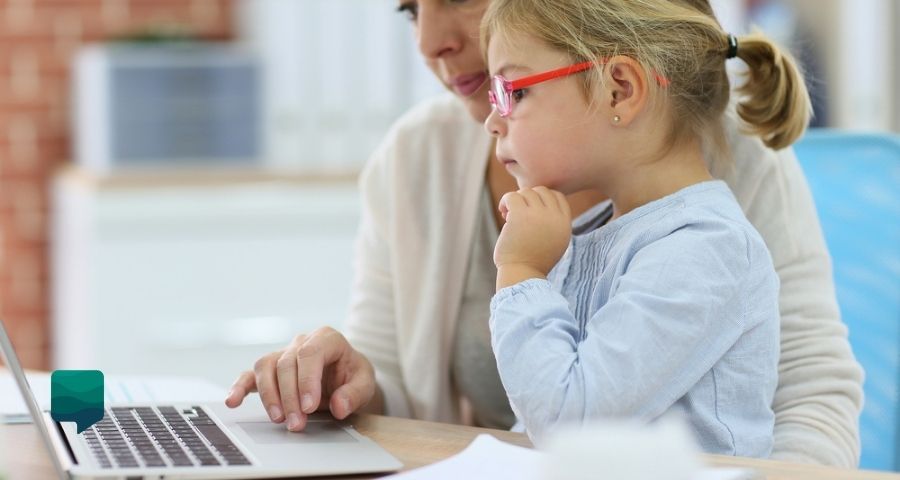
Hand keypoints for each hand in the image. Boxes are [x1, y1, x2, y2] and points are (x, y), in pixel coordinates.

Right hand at [225, 327, 376, 431]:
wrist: (344, 378)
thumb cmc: (353, 376)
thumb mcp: (365, 383)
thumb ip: (355, 393)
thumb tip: (339, 406)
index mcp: (327, 338)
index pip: (310, 353)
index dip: (307, 380)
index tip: (309, 407)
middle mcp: (301, 342)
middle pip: (287, 364)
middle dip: (290, 397)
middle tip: (297, 424)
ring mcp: (283, 354)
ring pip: (266, 367)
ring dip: (270, 395)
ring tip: (278, 419)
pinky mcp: (271, 370)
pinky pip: (250, 375)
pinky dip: (240, 387)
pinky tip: (233, 401)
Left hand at [494, 186, 571, 288]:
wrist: (522, 274)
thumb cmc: (534, 262)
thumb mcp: (554, 242)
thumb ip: (553, 224)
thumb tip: (541, 203)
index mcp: (564, 224)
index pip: (558, 197)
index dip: (543, 199)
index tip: (531, 211)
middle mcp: (554, 217)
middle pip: (542, 191)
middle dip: (528, 198)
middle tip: (518, 213)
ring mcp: (538, 214)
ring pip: (526, 192)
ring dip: (515, 201)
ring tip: (508, 215)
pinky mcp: (520, 215)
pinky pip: (512, 196)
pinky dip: (505, 201)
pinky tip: (503, 213)